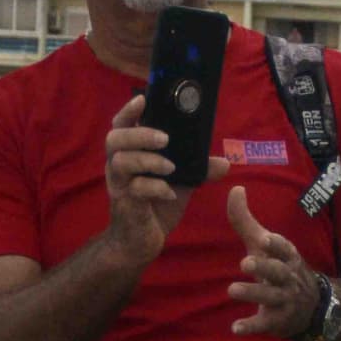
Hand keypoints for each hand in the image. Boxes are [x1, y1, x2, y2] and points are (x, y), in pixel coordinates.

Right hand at [101, 95, 227, 270]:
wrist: (142, 241)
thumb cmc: (156, 205)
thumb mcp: (181, 184)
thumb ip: (199, 170)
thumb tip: (225, 162)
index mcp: (130, 154)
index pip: (121, 125)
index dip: (129, 111)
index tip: (143, 99)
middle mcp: (119, 166)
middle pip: (115, 139)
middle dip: (140, 134)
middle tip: (164, 139)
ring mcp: (119, 185)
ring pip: (121, 162)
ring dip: (149, 160)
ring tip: (171, 168)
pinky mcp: (125, 204)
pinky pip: (135, 189)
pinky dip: (155, 188)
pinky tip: (169, 193)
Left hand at [227, 187, 321, 339]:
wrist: (310, 307)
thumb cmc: (279, 268)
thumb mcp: (264, 245)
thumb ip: (245, 220)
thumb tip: (235, 188)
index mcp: (287, 258)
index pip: (285, 249)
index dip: (276, 245)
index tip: (264, 238)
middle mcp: (289, 278)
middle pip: (278, 272)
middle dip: (264, 267)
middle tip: (244, 262)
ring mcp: (285, 301)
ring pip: (271, 296)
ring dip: (253, 293)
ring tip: (231, 290)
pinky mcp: (277, 321)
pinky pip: (265, 323)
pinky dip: (251, 326)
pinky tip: (235, 328)